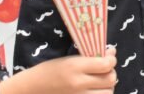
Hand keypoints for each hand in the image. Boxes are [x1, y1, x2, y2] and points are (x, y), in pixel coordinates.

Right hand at [1, 48, 116, 93]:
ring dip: (108, 86)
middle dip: (111, 72)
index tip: (109, 56)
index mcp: (75, 67)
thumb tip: (111, 53)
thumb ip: (89, 58)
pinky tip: (95, 91)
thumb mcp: (67, 59)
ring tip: (101, 81)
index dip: (112, 59)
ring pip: (108, 93)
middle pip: (110, 79)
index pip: (106, 65)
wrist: (31, 89)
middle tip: (105, 69)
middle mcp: (78, 83)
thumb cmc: (48, 71)